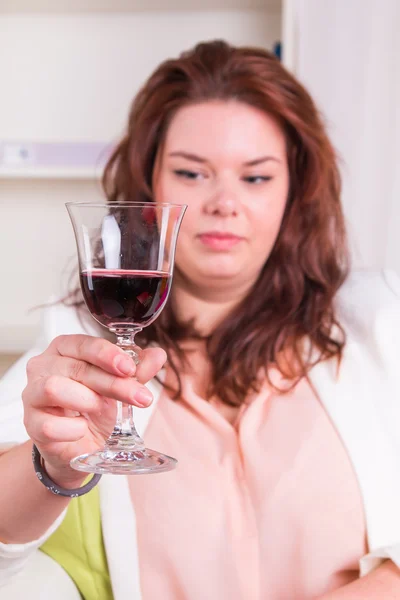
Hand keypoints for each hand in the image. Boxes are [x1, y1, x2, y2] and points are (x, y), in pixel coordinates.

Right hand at [22, 334, 165, 485]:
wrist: (79, 446)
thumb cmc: (94, 409)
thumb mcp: (119, 386)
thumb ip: (137, 370)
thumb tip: (158, 355)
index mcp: (64, 349)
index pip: (83, 343)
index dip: (108, 354)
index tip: (129, 368)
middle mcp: (43, 367)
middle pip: (77, 368)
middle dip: (112, 383)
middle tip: (139, 397)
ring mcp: (32, 395)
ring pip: (54, 388)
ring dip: (87, 400)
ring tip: (101, 409)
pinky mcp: (31, 424)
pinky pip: (49, 425)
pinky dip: (72, 430)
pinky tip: (82, 430)